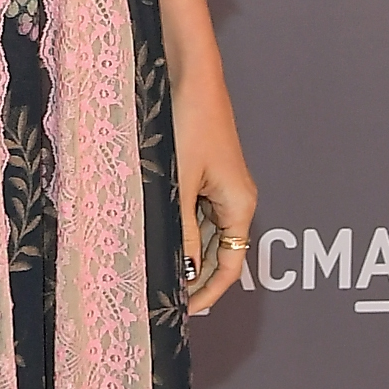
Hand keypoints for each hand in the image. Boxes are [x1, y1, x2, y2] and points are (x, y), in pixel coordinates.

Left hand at [154, 0, 256, 319]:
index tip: (179, 314)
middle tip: (156, 301)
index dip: (205, 295)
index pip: (229, 268)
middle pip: (216, 255)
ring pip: (203, 237)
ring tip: (149, 276)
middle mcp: (236, 200)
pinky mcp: (205, 174)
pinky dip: (177, 231)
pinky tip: (151, 240)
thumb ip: (179, 231)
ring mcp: (220, 188)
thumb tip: (178, 275)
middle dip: (190, 280)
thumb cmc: (187, 123)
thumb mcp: (178, 183)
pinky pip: (193, 215)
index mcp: (240, 206)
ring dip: (181, 256)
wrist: (188, 74)